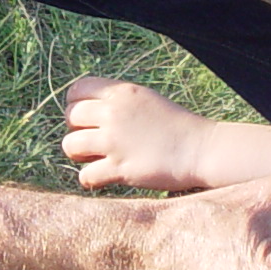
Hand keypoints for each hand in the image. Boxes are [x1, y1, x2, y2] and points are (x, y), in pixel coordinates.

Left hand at [62, 76, 208, 191]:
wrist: (200, 149)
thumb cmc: (175, 126)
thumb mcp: (145, 100)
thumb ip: (116, 101)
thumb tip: (85, 111)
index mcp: (121, 93)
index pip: (77, 90)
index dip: (76, 104)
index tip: (86, 118)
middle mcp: (114, 113)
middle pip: (70, 117)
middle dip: (77, 130)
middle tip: (94, 140)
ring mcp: (115, 141)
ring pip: (70, 145)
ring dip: (80, 154)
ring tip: (96, 158)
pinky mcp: (119, 168)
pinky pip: (85, 176)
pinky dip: (91, 179)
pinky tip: (105, 177)